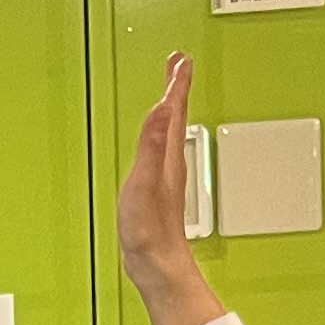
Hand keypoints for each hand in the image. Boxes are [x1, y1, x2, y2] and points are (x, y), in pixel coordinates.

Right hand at [114, 53, 229, 324]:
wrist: (156, 264)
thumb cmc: (150, 231)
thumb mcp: (143, 182)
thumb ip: (151, 145)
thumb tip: (160, 109)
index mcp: (168, 156)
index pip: (174, 110)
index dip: (177, 83)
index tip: (180, 59)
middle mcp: (171, 162)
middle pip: (175, 116)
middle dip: (176, 88)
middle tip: (177, 65)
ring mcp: (166, 176)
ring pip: (171, 132)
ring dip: (170, 109)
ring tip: (168, 93)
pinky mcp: (158, 190)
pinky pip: (163, 150)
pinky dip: (162, 134)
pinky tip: (158, 139)